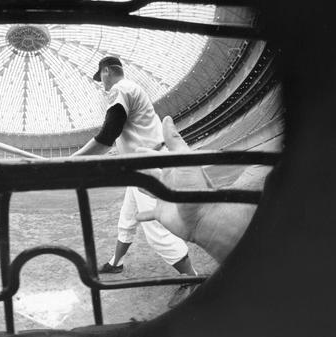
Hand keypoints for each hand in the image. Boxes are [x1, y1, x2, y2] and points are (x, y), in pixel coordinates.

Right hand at [136, 116, 268, 261]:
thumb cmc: (196, 188)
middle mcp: (169, 182)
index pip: (156, 158)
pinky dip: (144, 214)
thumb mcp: (183, 159)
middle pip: (151, 173)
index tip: (137, 149)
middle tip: (131, 164)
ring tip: (136, 186)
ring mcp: (165, 198)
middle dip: (142, 169)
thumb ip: (174, 140)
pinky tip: (137, 216)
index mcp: (174, 169)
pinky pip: (150, 214)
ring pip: (150, 192)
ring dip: (143, 189)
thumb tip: (167, 119)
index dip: (147, 153)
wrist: (204, 217)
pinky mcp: (162, 213)